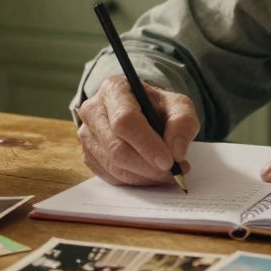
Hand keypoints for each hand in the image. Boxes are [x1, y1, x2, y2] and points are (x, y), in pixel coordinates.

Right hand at [76, 75, 200, 185]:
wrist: (142, 112)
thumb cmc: (157, 107)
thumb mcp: (178, 106)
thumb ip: (183, 123)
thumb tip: (177, 152)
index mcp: (114, 89)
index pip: (125, 120)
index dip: (147, 144)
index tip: (168, 161)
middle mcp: (93, 110)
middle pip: (116, 147)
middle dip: (147, 166)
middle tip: (172, 172)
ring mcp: (87, 134)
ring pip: (113, 166)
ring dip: (144, 176)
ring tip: (166, 173)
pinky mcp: (88, 155)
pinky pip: (110, 177)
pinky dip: (134, 181)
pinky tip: (150, 174)